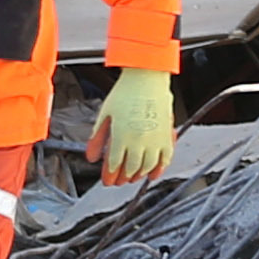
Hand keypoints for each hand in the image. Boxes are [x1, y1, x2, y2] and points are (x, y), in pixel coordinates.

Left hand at [88, 69, 177, 186]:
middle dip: (122, 178)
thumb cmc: (125, 92)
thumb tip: (91, 158)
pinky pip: (166, 159)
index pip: (114, 164)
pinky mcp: (168, 135)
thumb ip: (97, 138)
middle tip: (118, 181)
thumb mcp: (105, 114)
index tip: (107, 180)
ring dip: (138, 175)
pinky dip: (158, 169)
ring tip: (131, 177)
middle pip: (130, 169)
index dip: (109, 175)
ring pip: (147, 167)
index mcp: (121, 135)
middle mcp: (139, 140)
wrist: (147, 77)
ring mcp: (155, 138)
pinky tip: (152, 174)